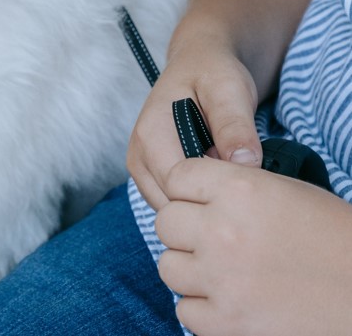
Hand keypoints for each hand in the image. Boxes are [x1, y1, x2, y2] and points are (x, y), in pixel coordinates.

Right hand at [126, 35, 261, 210]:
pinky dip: (199, 199)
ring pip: (174, 209)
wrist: (200, 64)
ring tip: (232, 179)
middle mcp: (138, 156)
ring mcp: (143, 169)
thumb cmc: (213, 73)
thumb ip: (234, 125)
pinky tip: (220, 181)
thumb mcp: (228, 89)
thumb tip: (245, 164)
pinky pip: (175, 203)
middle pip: (174, 204)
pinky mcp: (153, 176)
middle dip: (210, 200)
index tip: (248, 181)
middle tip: (245, 183)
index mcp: (151, 135)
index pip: (178, 187)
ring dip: (204, 201)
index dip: (216, 190)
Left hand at [155, 158, 351, 335]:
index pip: (177, 177)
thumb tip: (196, 187)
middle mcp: (222, 231)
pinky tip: (230, 301)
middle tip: (213, 240)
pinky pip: (184, 310)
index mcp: (240, 190)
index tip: (201, 201)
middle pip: (165, 223)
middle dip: (185, 230)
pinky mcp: (226, 322)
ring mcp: (220, 279)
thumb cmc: (336, 238)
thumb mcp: (287, 192)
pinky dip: (203, 308)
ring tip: (222, 272)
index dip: (188, 190)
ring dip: (190, 270)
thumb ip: (235, 187)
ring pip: (168, 267)